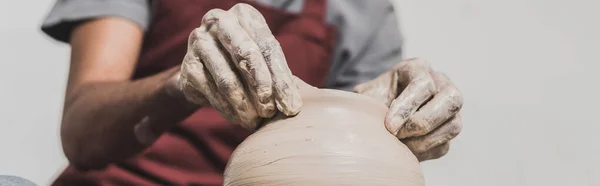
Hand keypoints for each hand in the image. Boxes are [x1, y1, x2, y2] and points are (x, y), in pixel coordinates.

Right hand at [177, 3, 300, 129]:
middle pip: (247, 54)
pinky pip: (211, 92)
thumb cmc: (243, 64)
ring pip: (227, 79)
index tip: (291, 106)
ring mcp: (199, 41)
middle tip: (271, 111)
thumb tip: (293, 105)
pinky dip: (228, 110)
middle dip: (262, 87)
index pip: (268, 47)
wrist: (206, 71)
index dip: (282, 79)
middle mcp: (219, 21)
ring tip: (256, 120)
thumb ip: (279, 76)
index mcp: (244, 15)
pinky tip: (240, 119)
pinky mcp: (187, 65)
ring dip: (245, 105)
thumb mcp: (264, 63)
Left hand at [354, 58, 462, 160]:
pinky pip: (444, 145)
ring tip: (400, 146)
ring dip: (425, 141)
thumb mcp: (367, 95)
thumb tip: (367, 120)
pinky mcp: (448, 130)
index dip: (407, 106)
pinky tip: (406, 151)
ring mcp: (450, 108)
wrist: (378, 113)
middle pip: (451, 100)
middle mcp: (441, 84)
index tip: (389, 126)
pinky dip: (425, 152)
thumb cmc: (373, 99)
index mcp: (418, 68)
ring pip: (453, 125)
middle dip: (423, 122)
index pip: (423, 84)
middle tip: (398, 135)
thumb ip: (368, 102)